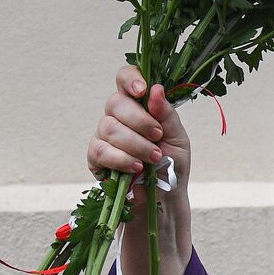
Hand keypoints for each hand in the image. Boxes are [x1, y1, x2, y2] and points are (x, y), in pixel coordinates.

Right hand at [87, 66, 191, 211]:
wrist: (165, 196)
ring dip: (135, 144)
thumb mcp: (178, 137)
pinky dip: (121, 159)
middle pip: (115, 102)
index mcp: (139, 104)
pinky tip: (136, 168)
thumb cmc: (172, 163)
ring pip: (109, 127)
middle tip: (158, 136)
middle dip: (140, 120)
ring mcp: (104, 135)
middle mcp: (118, 115)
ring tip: (154, 157)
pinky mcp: (95, 156)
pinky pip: (100, 151)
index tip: (142, 91)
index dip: (130, 79)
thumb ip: (166, 114)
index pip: (125, 78)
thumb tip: (156, 90)